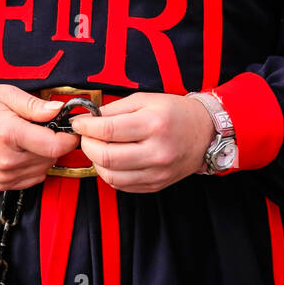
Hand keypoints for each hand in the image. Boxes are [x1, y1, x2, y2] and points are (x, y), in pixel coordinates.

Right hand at [0, 85, 79, 189]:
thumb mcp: (5, 94)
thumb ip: (34, 105)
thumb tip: (58, 110)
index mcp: (9, 134)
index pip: (53, 146)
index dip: (68, 138)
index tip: (71, 129)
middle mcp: (7, 160)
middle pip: (51, 157)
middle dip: (54, 142)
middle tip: (42, 127)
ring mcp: (3, 175)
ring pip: (44, 169)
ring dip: (44, 155)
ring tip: (29, 137)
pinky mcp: (2, 184)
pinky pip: (33, 178)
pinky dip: (35, 166)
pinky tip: (24, 151)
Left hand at [69, 92, 213, 192]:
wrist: (205, 133)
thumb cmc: (175, 112)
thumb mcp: (146, 99)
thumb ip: (116, 108)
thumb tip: (89, 118)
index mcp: (154, 124)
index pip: (108, 130)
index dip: (86, 126)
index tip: (78, 123)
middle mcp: (157, 151)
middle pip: (107, 156)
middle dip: (87, 145)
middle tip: (84, 136)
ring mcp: (157, 172)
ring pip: (111, 175)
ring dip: (96, 161)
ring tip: (97, 148)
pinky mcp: (156, 185)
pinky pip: (122, 185)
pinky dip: (109, 173)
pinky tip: (110, 160)